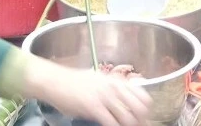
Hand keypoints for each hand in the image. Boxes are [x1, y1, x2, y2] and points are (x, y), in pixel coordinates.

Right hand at [24, 59, 150, 125]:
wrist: (54, 81)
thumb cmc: (72, 82)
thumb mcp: (97, 80)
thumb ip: (111, 87)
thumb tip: (123, 94)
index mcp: (116, 81)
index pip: (143, 96)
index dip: (146, 111)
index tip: (144, 119)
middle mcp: (114, 88)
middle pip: (140, 109)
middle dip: (142, 122)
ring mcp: (104, 97)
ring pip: (129, 118)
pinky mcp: (94, 107)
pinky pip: (112, 123)